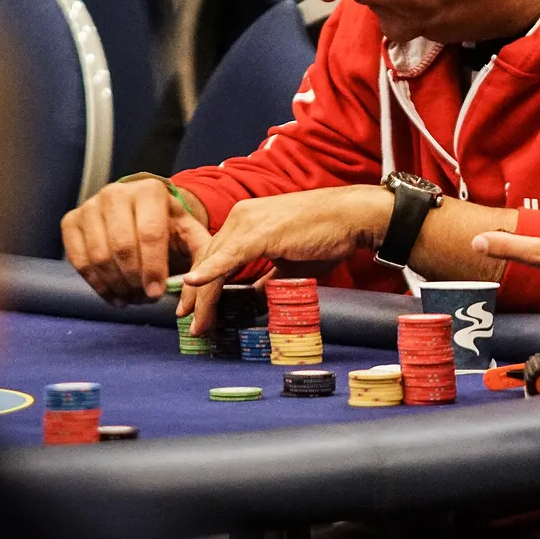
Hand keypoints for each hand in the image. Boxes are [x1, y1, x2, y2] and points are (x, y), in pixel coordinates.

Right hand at [61, 177, 209, 306]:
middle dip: (134, 280)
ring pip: (99, 256)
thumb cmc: (169, 227)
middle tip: (145, 298)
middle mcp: (117, 192)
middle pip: (122, 246)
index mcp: (150, 190)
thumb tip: (195, 285)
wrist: (139, 211)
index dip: (154, 268)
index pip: (150, 233)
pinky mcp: (71, 221)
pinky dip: (97, 285)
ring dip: (116, 285)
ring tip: (132, 298)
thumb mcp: (191, 236)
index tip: (157, 293)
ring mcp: (90, 205)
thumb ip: (202, 257)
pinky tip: (114, 295)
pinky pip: (79, 260)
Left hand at [179, 185, 391, 330]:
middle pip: (208, 259)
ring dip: (204, 296)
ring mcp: (248, 222)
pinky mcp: (259, 232)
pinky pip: (229, 256)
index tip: (196, 308)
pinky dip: (210, 271)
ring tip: (197, 322)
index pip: (215, 254)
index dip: (203, 282)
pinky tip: (195, 284)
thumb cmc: (326, 236)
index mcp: (246, 220)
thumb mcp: (290, 263)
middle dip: (196, 295)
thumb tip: (254, 298)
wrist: (351, 217)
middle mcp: (240, 217)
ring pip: (215, 262)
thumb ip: (268, 279)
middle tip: (189, 321)